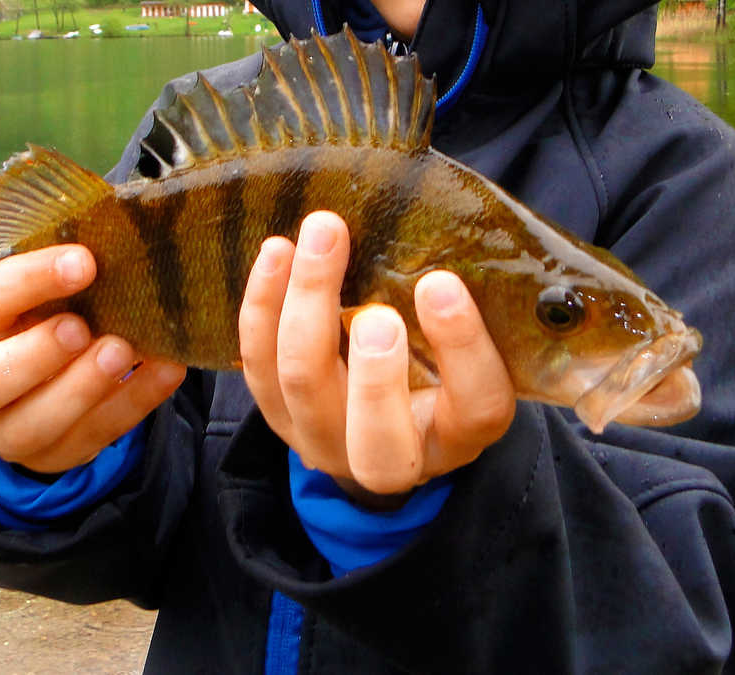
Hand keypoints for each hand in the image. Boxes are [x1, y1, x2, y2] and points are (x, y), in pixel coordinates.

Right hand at [0, 244, 185, 472]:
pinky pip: (96, 435)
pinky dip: (136, 400)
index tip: (83, 261)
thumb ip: (60, 277)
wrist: (33, 384)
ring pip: (37, 424)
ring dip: (84, 387)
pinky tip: (167, 368)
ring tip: (123, 351)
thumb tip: (117, 242)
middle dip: (39, 354)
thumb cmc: (36, 318)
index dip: (30, 280)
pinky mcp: (55, 456)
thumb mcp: (32, 294)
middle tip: (82, 327)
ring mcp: (9, 432)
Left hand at [239, 211, 514, 498]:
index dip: (463, 349)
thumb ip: (464, 317)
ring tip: (320, 236)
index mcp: (457, 438)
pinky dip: (263, 306)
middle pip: (374, 436)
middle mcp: (389, 461)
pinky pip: (258, 365)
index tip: (442, 285)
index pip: (476, 408)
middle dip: (374, 374)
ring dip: (306, 307)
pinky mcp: (278, 415)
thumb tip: (448, 239)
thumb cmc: (438, 369)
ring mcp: (323, 441)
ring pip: (301, 386)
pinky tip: (277, 251)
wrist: (382, 418)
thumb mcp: (471, 353)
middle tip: (377, 311)